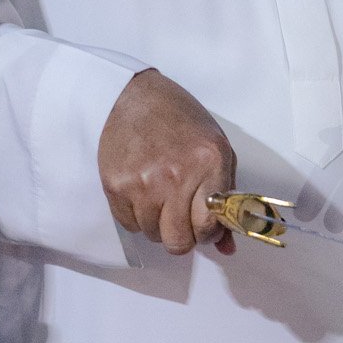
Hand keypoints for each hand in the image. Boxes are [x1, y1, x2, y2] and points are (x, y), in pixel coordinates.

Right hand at [98, 67, 236, 255]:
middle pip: (179, 241)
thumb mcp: (216, 149)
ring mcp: (142, 183)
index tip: (205, 225)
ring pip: (153, 235)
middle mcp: (175, 177)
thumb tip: (226, 246)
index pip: (209, 227)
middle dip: (184, 237)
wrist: (133, 96)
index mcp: (208, 164)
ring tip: (160, 197)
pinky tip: (142, 194)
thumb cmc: (179, 119)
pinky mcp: (115, 186)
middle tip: (182, 220)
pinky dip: (137, 217)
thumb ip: (225, 196)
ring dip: (159, 224)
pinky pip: (129, 225)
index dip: (209, 233)